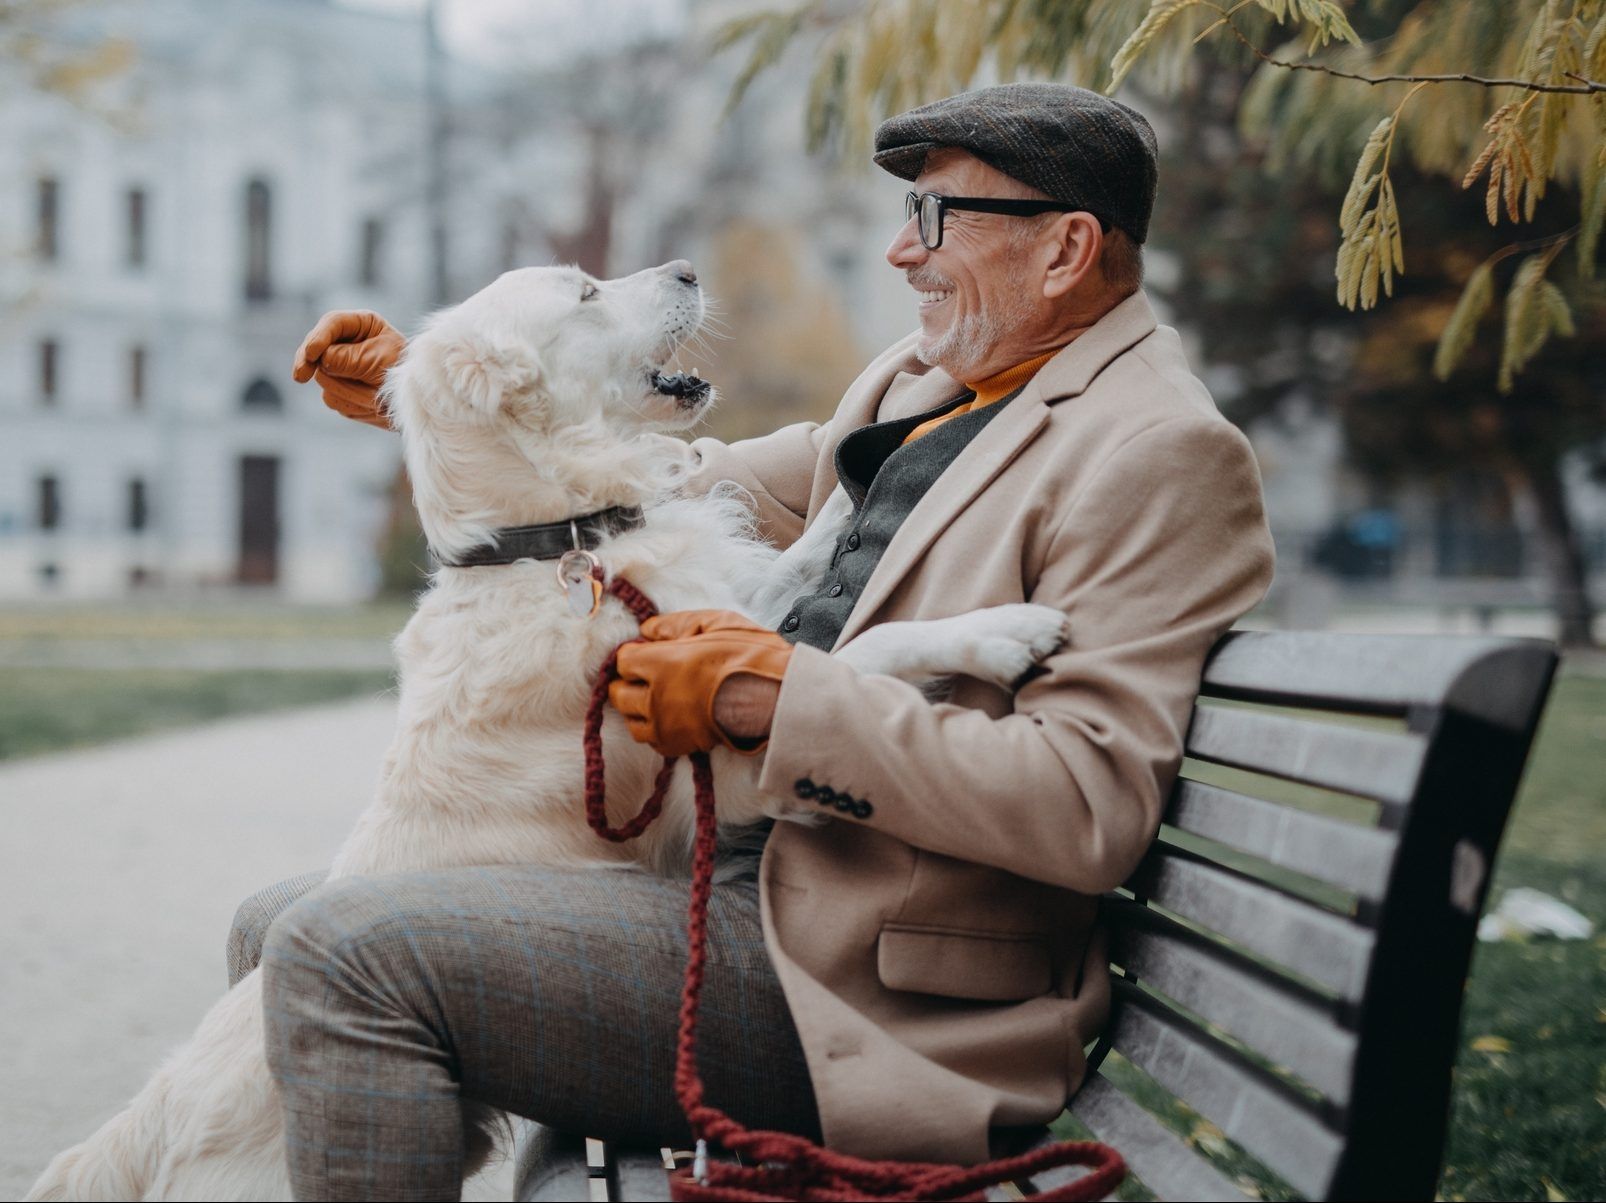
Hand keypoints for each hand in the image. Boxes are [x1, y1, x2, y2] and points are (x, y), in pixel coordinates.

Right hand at [291, 310, 404, 428]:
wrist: (418, 405)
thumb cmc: (404, 373)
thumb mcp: (380, 360)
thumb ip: (349, 358)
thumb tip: (321, 360)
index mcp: (362, 325)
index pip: (332, 324)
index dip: (317, 338)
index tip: (310, 354)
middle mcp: (348, 344)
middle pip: (318, 351)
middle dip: (319, 365)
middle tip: (300, 376)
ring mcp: (341, 368)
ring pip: (323, 378)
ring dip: (347, 390)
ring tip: (373, 393)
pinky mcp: (341, 391)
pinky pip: (333, 398)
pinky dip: (350, 403)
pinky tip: (369, 403)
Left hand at [608, 610, 792, 757]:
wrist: (776, 697)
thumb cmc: (751, 657)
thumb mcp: (715, 623)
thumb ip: (675, 624)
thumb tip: (648, 629)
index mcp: (660, 664)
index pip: (623, 660)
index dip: (634, 653)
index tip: (647, 651)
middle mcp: (655, 698)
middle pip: (619, 693)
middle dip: (628, 681)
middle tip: (646, 675)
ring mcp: (666, 726)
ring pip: (632, 721)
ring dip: (638, 708)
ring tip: (655, 698)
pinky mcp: (680, 746)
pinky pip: (653, 742)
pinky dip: (655, 730)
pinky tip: (670, 718)